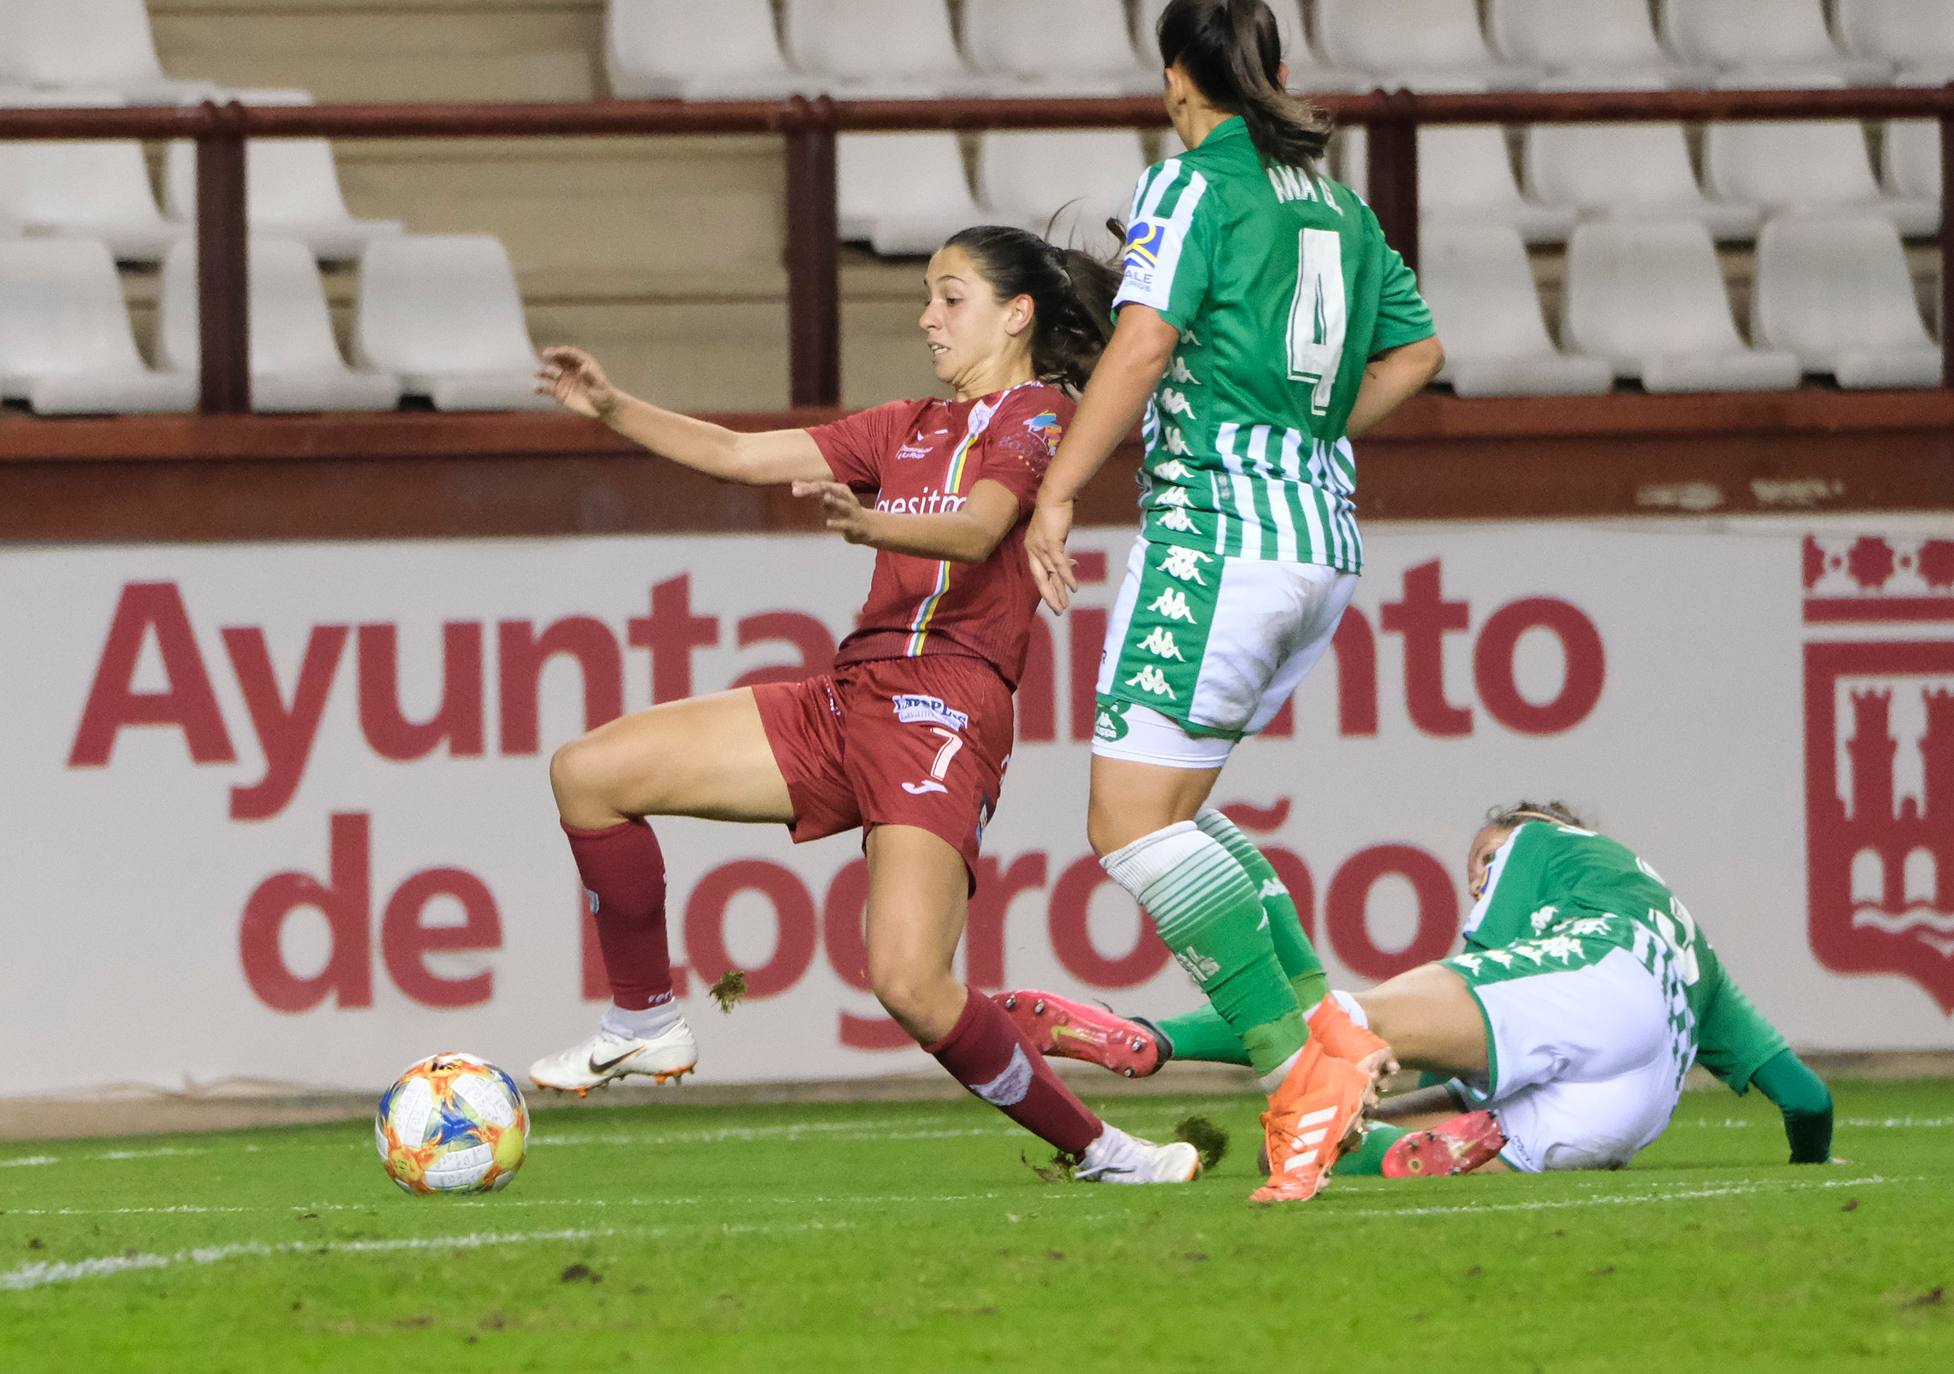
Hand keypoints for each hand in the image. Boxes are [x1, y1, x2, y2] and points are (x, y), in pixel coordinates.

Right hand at [537, 344, 616, 420]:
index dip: (562, 351)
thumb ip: (592, 376)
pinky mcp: (560, 392)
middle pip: (559, 359)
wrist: (603, 409)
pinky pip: (548, 388)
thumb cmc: (605, 394)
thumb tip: (584, 368)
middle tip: (545, 354)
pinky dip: (541, 388)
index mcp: (583, 363)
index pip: (570, 354)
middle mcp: (571, 369)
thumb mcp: (600, 385)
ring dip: (543, 371)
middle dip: (551, 356)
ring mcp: (564, 380)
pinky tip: (536, 389)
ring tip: (537, 372)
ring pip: (550, 372)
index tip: (555, 352)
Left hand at [793, 479, 875, 544]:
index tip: (794, 488)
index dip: (808, 486)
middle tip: (802, 490)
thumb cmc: (845, 511)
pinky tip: (828, 523)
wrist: (867, 527)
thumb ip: (813, 492)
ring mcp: (851, 511)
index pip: (822, 485)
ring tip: (825, 498)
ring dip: (834, 501)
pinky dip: (837, 523)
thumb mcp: (830, 500)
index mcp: (840, 490)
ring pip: (842, 505)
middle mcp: (846, 498)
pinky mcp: (853, 526)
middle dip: (816, 489)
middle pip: (830, 491)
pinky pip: (844, 524)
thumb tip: (794, 484)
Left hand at [1025, 498, 1077, 612]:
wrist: (1054, 496)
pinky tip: (1073, 588)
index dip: (1046, 588)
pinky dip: (1067, 577)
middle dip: (1050, 597)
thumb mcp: (1057, 536)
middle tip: (1058, 611)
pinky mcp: (1051, 543)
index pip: (1038, 574)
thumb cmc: (1056, 513)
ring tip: (1064, 606)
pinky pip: (1059, 565)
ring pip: (1051, 575)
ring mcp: (1041, 547)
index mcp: (1031, 549)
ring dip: (1059, 592)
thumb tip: (1072, 564)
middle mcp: (1033, 550)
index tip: (1054, 600)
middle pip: (1040, 579)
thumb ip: (1061, 551)